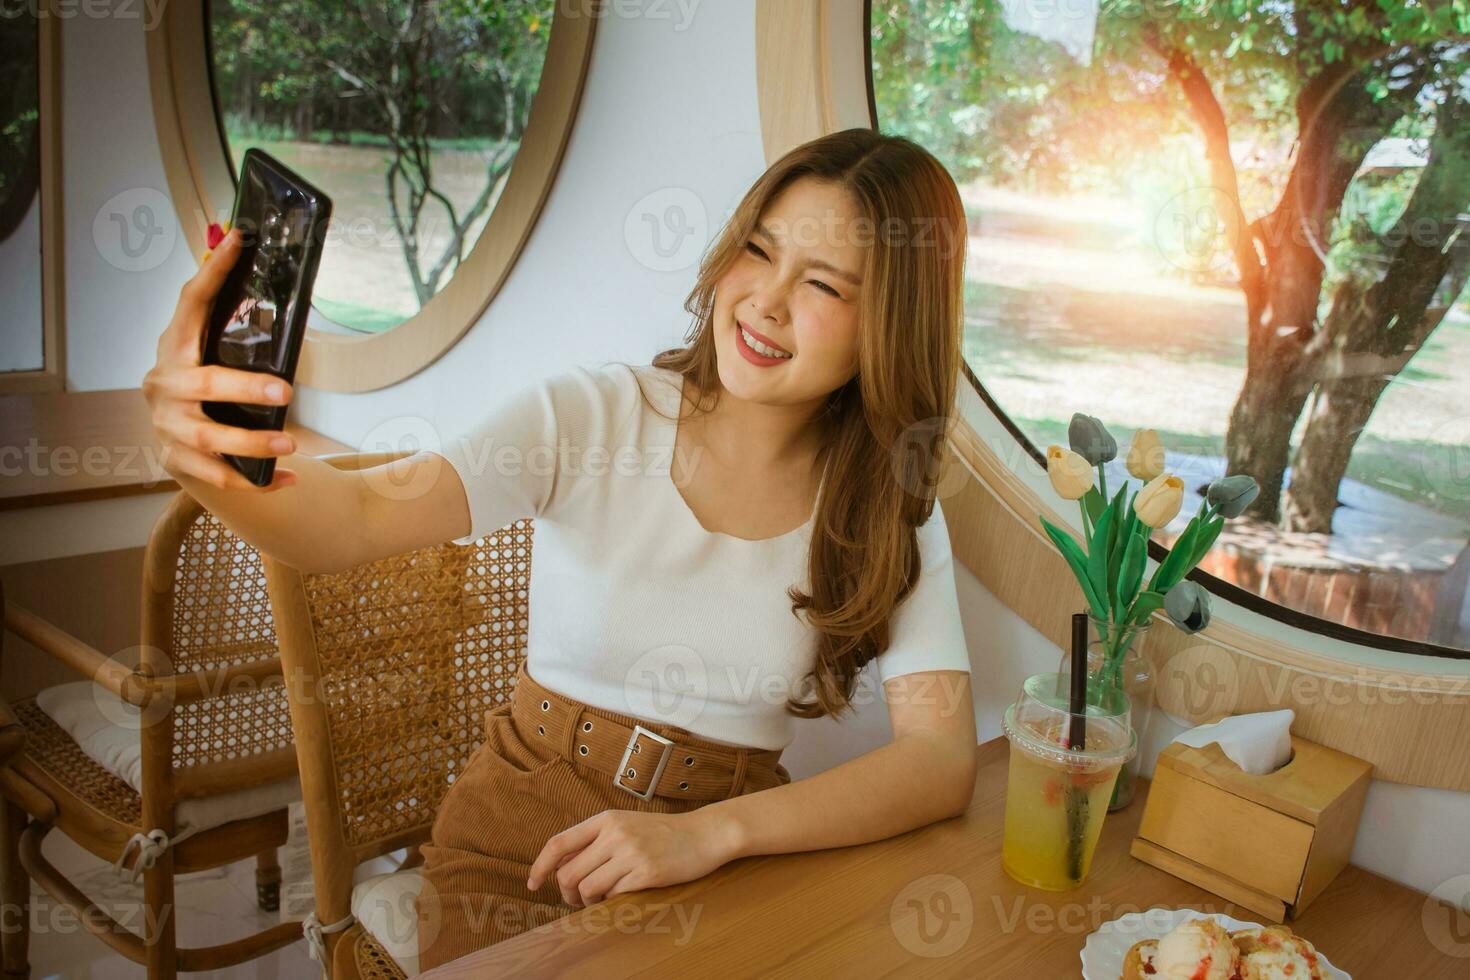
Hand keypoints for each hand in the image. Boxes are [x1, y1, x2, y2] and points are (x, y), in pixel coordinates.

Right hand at [141, 225, 297, 492]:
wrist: (174, 441)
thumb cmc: (203, 385)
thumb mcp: (208, 350)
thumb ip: (226, 316)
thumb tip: (240, 246)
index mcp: (174, 349)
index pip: (190, 303)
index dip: (214, 273)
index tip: (240, 241)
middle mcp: (163, 386)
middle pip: (202, 387)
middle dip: (243, 390)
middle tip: (285, 393)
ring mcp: (166, 427)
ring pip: (207, 439)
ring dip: (250, 443)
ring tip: (290, 444)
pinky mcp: (177, 461)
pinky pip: (218, 477)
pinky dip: (255, 481)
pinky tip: (287, 479)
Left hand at [525, 808, 740, 908]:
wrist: (704, 834)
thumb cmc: (662, 833)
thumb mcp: (626, 825)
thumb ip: (596, 840)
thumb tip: (561, 865)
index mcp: (605, 819)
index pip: (558, 843)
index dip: (540, 866)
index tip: (533, 883)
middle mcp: (614, 834)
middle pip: (569, 872)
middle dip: (566, 893)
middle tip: (577, 899)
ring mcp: (631, 853)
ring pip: (587, 888)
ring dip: (588, 901)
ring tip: (600, 900)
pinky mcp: (647, 872)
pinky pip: (613, 896)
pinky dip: (611, 902)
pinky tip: (621, 896)